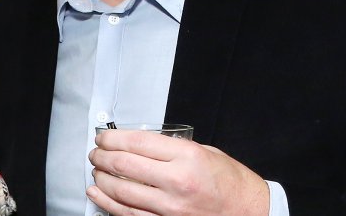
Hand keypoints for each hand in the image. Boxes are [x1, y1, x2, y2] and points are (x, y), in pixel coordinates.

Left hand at [88, 130, 267, 215]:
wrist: (249, 212)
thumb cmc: (230, 182)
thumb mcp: (204, 152)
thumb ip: (172, 147)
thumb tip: (138, 143)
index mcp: (187, 157)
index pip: (138, 142)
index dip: (113, 138)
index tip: (103, 137)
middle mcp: (177, 181)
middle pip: (125, 165)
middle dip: (103, 156)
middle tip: (96, 152)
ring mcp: (170, 207)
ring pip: (122, 191)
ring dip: (102, 178)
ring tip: (96, 170)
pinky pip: (128, 214)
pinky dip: (107, 202)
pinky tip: (97, 193)